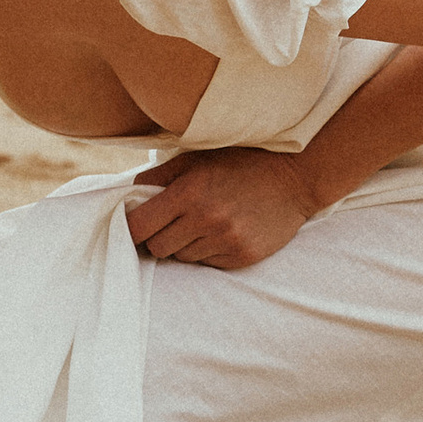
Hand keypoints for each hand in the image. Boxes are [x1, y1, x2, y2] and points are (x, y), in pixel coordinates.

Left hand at [125, 144, 320, 271]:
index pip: (138, 226)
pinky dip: (207, 251)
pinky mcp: (241, 257)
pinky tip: (222, 231)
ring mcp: (225, 240)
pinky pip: (206, 264)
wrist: (294, 178)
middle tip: (172, 222)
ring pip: (181, 257)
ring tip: (203, 223)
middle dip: (158, 236)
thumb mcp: (196, 158)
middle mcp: (205, 219)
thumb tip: (129, 196)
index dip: (132, 227)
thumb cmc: (240, 163)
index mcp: (188, 192)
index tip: (136, 223)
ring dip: (184, 244)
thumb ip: (159, 176)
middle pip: (157, 247)